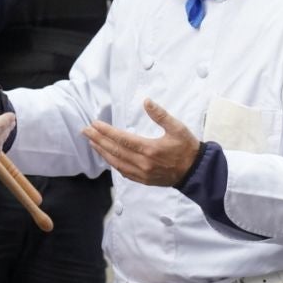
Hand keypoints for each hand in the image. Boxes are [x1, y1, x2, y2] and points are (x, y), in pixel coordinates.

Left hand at [83, 98, 200, 186]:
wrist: (197, 172)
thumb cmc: (187, 148)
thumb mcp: (177, 128)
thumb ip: (160, 115)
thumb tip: (146, 101)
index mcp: (150, 149)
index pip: (122, 139)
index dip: (106, 131)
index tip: (95, 124)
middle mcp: (143, 163)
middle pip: (115, 151)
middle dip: (98, 140)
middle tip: (85, 131)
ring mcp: (142, 174)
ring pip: (116, 163)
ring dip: (102, 152)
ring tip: (92, 142)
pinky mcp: (144, 180)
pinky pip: (124, 172)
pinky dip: (113, 164)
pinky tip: (108, 158)